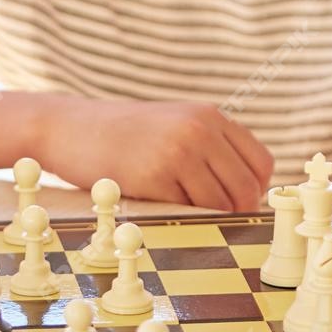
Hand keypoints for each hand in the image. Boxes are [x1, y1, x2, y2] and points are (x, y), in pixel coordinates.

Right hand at [43, 98, 274, 212]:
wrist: (69, 128)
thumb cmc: (122, 133)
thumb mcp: (173, 124)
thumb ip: (210, 146)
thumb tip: (249, 194)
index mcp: (208, 115)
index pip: (262, 163)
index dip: (254, 190)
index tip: (235, 201)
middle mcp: (199, 130)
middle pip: (247, 188)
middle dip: (236, 211)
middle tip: (211, 215)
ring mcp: (177, 152)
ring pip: (221, 204)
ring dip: (205, 215)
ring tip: (179, 205)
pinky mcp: (154, 176)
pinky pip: (188, 211)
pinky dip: (179, 216)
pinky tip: (157, 201)